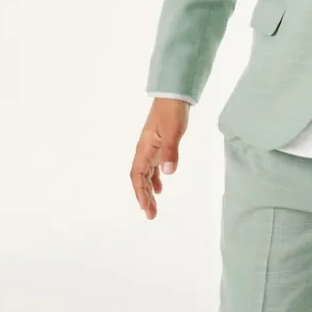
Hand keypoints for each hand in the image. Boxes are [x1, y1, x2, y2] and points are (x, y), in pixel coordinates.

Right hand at [130, 98, 190, 219]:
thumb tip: (168, 173)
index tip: (146, 209)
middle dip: (144, 197)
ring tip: (154, 207)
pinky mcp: (159, 145)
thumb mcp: (173, 132)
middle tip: (151, 216)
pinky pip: (153, 167)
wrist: (174, 96)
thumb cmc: (172, 112)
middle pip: (140, 179)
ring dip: (149, 190)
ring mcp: (151, 148)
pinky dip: (156, 179)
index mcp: (144, 149)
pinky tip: (161, 188)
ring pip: (146, 174)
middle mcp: (145, 151)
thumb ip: (170, 152)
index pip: (137, 176)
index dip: (140, 193)